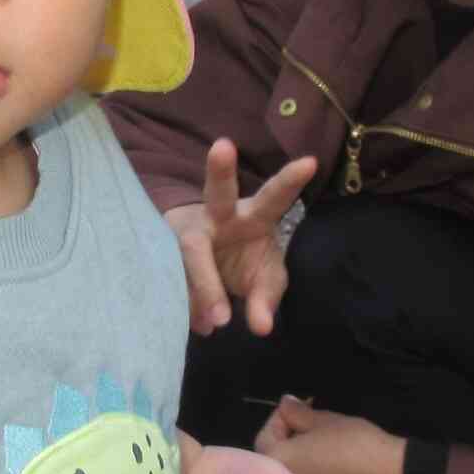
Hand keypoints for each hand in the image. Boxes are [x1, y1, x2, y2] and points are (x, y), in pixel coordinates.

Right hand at [163, 138, 318, 337]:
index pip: (273, 197)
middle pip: (218, 191)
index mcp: (252, 215)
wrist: (198, 265)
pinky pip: (175, 278)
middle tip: (223, 146)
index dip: (290, 181)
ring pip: (192, 248)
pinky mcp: (161, 251)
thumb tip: (261, 328)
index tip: (312, 162)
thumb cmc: (242, 262)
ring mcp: (186, 230)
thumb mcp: (263, 280)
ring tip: (218, 322)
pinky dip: (190, 306)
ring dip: (205, 284)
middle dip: (221, 170)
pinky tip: (201, 325)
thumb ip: (266, 299)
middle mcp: (216, 215)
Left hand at [253, 397, 406, 473]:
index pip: (266, 436)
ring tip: (326, 445)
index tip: (299, 408)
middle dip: (292, 441)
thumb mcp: (327, 420)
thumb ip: (298, 412)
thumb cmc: (358, 447)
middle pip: (280, 461)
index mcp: (280, 461)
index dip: (281, 417)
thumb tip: (286, 403)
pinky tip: (338, 469)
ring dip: (307, 463)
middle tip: (311, 426)